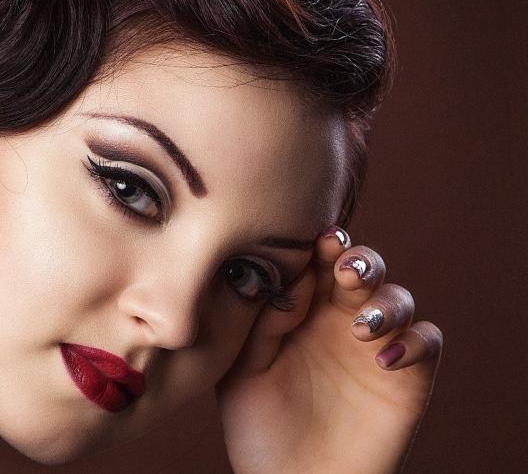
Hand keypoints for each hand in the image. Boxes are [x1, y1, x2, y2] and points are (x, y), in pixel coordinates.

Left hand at [215, 227, 442, 473]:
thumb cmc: (259, 428)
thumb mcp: (242, 372)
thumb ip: (264, 324)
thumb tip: (294, 277)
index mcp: (299, 312)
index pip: (317, 264)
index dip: (321, 247)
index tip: (316, 239)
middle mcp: (339, 321)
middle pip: (362, 269)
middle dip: (359, 260)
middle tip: (346, 267)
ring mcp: (374, 346)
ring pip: (397, 298)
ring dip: (385, 302)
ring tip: (361, 327)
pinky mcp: (406, 377)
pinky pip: (427, 341)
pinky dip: (414, 341)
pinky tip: (384, 359)